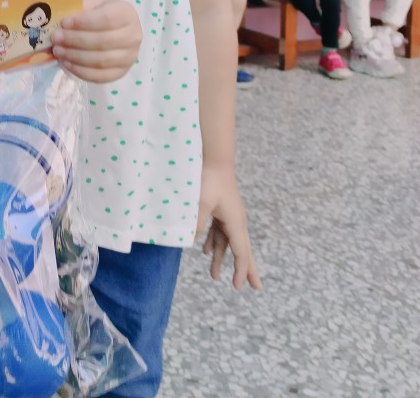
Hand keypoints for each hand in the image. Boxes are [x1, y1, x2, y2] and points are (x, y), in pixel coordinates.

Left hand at [51, 0, 140, 82]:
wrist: (108, 21)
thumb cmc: (96, 9)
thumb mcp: (89, 1)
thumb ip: (78, 8)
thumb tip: (58, 21)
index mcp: (127, 13)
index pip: (106, 19)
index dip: (83, 22)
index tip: (64, 22)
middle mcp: (134, 36)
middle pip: (103, 41)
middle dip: (75, 40)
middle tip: (56, 38)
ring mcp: (130, 56)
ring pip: (101, 61)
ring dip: (75, 57)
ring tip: (58, 51)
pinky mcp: (121, 72)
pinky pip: (100, 76)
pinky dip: (80, 71)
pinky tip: (66, 63)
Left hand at [196, 164, 261, 290]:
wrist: (214, 159)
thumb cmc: (210, 180)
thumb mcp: (202, 204)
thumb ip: (197, 225)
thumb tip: (193, 243)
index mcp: (236, 223)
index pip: (241, 253)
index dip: (241, 271)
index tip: (239, 287)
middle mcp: (236, 221)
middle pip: (243, 251)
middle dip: (246, 269)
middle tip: (255, 288)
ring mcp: (229, 216)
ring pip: (228, 242)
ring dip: (221, 257)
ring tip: (215, 276)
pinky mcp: (221, 210)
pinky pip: (219, 232)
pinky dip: (213, 242)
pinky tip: (205, 250)